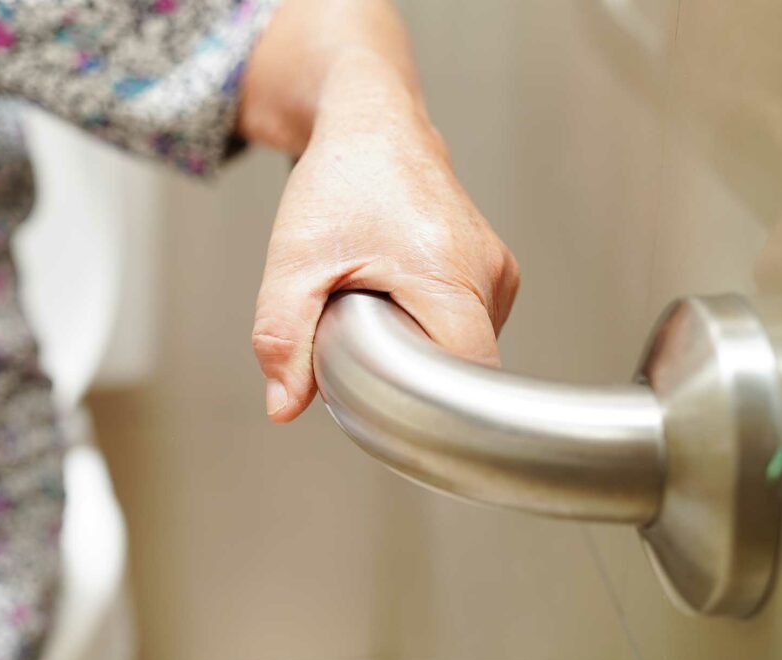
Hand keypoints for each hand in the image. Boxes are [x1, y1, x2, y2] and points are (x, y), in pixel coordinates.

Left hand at [241, 5, 519, 422]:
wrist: (373, 125)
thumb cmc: (340, 181)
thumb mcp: (294, 261)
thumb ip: (283, 337)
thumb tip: (284, 408)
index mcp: (448, 272)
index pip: (461, 380)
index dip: (423, 411)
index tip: (382, 412)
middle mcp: (489, 273)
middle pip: (461, 371)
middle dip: (409, 379)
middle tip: (361, 346)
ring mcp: (499, 272)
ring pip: (467, 353)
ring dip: (420, 354)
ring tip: (380, 314)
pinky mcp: (496, 272)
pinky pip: (471, 329)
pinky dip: (432, 333)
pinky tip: (400, 307)